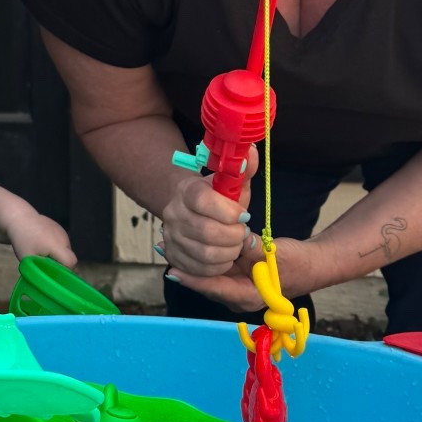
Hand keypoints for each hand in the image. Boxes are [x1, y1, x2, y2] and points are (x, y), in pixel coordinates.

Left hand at [8, 210, 76, 268]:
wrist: (19, 218)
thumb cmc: (22, 240)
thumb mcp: (28, 259)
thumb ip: (41, 269)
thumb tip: (49, 281)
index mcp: (57, 245)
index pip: (71, 262)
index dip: (66, 271)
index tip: (54, 274)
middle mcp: (64, 238)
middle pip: (69, 257)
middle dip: (60, 264)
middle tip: (45, 266)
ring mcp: (63, 232)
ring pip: (66, 250)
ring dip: (58, 256)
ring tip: (42, 254)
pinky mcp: (60, 228)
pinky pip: (62, 243)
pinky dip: (56, 248)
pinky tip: (43, 245)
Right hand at [158, 160, 254, 280]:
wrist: (193, 209)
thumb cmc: (219, 197)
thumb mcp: (232, 182)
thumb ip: (243, 168)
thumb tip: (250, 151)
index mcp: (188, 190)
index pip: (204, 200)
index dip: (229, 211)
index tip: (244, 215)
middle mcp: (173, 213)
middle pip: (207, 231)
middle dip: (234, 236)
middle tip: (243, 233)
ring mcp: (170, 236)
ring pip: (205, 254)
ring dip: (229, 253)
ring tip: (236, 245)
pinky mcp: (173, 256)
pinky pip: (199, 270)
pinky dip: (218, 267)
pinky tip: (225, 256)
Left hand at [170, 234, 313, 312]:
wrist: (312, 265)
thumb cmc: (297, 262)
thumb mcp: (273, 254)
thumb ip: (251, 248)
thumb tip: (234, 238)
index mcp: (247, 296)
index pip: (214, 288)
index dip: (192, 278)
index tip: (172, 269)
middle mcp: (238, 297)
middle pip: (205, 284)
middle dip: (185, 269)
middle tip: (164, 251)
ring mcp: (236, 289)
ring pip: (208, 277)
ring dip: (191, 263)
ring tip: (168, 248)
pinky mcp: (237, 278)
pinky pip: (215, 271)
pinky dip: (203, 260)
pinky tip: (188, 246)